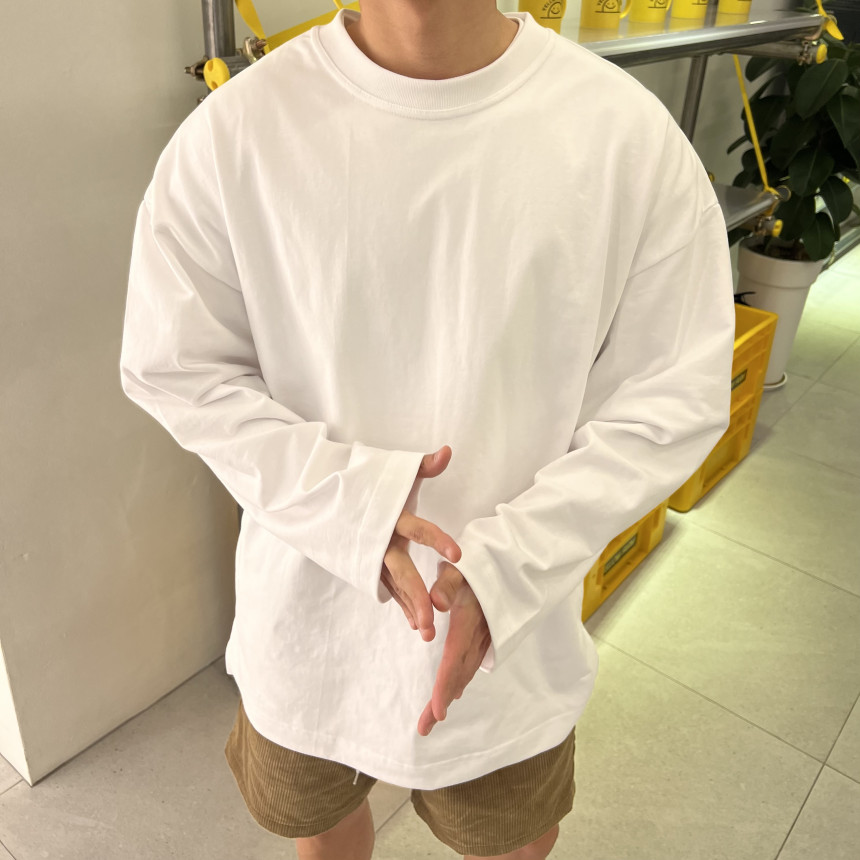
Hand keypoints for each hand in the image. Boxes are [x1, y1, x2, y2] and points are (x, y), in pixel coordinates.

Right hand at [381, 446, 461, 642]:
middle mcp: (379, 539)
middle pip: (400, 570)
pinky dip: (401, 605)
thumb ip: (423, 466)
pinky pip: (387, 588)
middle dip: (416, 596)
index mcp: (389, 516)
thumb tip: (448, 451)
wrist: (320, 495)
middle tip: (432, 622)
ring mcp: (371, 556)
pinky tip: (414, 623)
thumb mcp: (394, 474)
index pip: (416, 528)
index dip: (436, 539)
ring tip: (426, 633)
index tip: (458, 554)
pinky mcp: (367, 565)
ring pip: (393, 586)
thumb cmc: (367, 484)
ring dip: (409, 608)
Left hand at [417, 562, 490, 735]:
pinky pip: (473, 662)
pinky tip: (455, 688)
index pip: (455, 659)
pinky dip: (462, 678)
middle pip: (459, 674)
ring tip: (434, 716)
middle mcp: (479, 634)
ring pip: (466, 671)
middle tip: (424, 728)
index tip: (437, 712)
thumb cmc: (480, 561)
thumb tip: (437, 603)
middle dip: (442, 701)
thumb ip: (447, 583)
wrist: (514, 561)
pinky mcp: (489, 634)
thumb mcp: (461, 566)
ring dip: (451, 692)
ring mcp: (486, 636)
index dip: (445, 686)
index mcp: (469, 621)